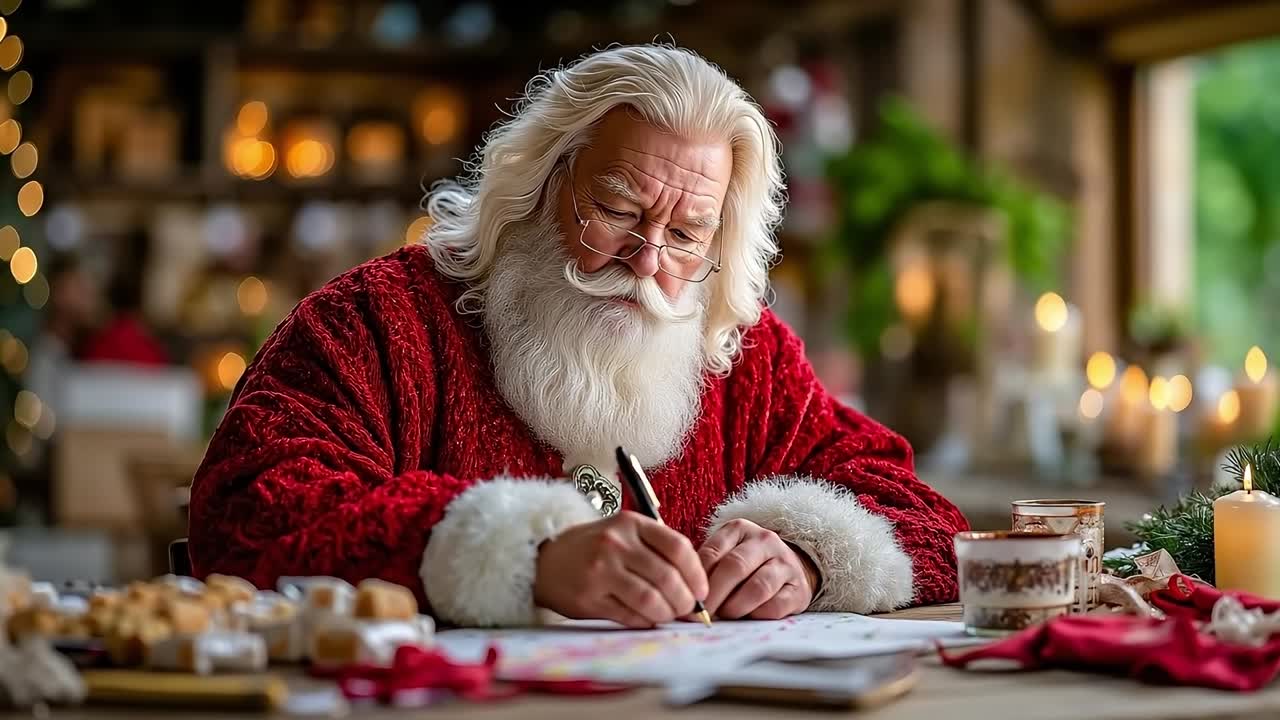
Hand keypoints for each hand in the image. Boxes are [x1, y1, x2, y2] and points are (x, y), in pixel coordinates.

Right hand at [533, 511, 708, 627]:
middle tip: (688, 609)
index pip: (678, 547)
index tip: (702, 590)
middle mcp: (616, 544)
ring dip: (666, 614)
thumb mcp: (623, 533)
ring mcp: (600, 571)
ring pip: (650, 599)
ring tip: (667, 616)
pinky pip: (629, 615)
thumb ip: (656, 551)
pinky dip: (644, 621)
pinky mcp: (589, 598)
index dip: (697, 573)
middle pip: (667, 577)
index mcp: (630, 523)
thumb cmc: (592, 548)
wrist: (544, 560)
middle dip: (685, 600)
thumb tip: (693, 586)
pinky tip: (646, 619)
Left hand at [698, 519, 816, 619]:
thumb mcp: (726, 554)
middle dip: (714, 595)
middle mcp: (765, 541)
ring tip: (724, 616)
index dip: (697, 579)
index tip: (688, 599)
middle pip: (735, 567)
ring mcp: (785, 563)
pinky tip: (747, 617)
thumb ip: (707, 569)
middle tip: (703, 613)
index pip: (713, 552)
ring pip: (757, 587)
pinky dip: (757, 615)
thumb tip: (687, 597)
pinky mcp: (799, 589)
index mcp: (740, 529)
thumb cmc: (747, 564)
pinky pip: (775, 606)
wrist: (789, 568)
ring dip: (735, 606)